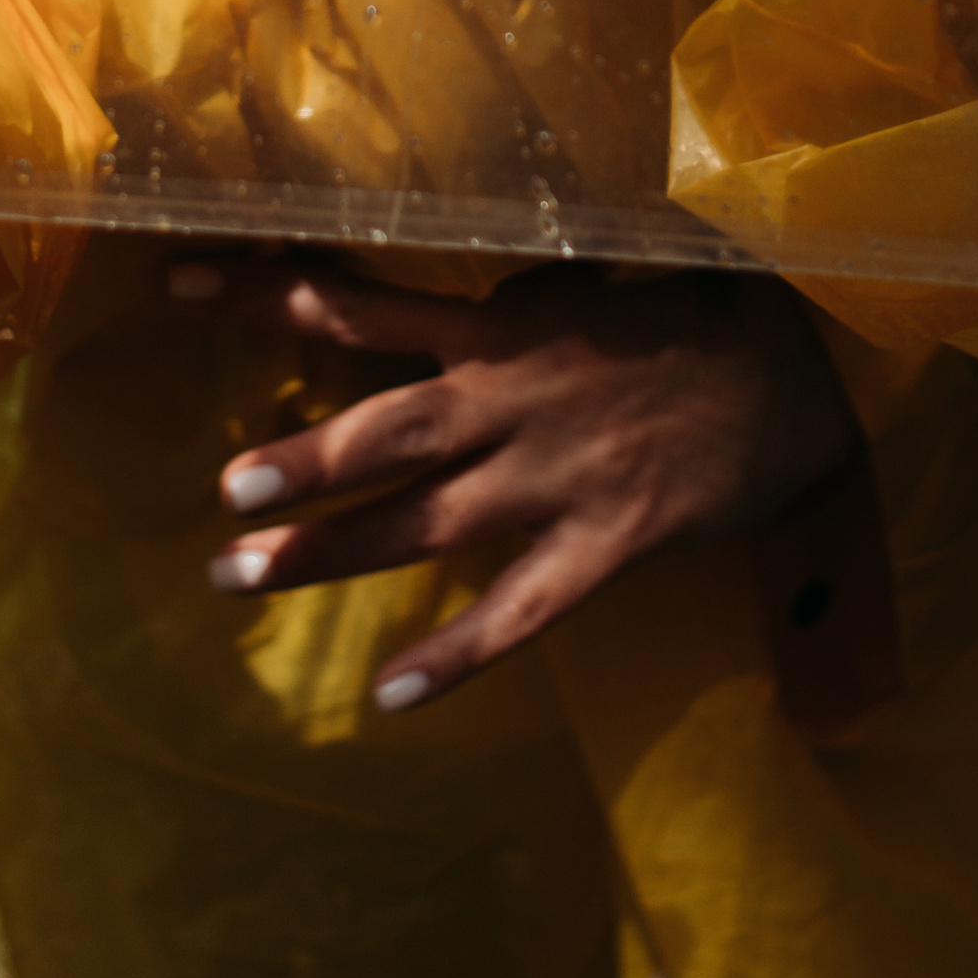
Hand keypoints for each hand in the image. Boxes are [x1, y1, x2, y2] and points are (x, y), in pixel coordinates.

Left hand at [176, 254, 858, 705]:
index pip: (358, 301)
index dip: (262, 293)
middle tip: (219, 495)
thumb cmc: (684, 318)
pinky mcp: (605, 544)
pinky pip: (519, 612)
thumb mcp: (575, 282)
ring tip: (241, 580)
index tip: (173, 281)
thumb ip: (486, 304)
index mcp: (497, 325)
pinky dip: (454, 656)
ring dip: (331, 555)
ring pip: (426, 523)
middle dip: (298, 464)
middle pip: (383, 430)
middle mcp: (512, 398)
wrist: (804, 365)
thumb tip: (400, 308)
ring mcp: (556, 477)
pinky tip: (390, 696)